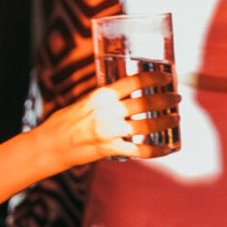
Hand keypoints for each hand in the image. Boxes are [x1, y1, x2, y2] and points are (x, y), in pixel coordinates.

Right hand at [38, 73, 179, 168]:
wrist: (49, 146)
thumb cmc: (65, 122)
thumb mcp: (85, 103)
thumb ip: (106, 99)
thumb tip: (128, 93)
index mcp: (101, 96)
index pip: (134, 81)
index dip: (154, 78)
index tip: (166, 76)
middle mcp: (107, 112)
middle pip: (145, 102)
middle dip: (165, 99)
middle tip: (176, 98)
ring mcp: (109, 132)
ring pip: (147, 125)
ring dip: (165, 122)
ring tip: (175, 118)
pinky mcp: (110, 150)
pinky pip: (139, 150)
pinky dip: (157, 150)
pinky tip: (168, 148)